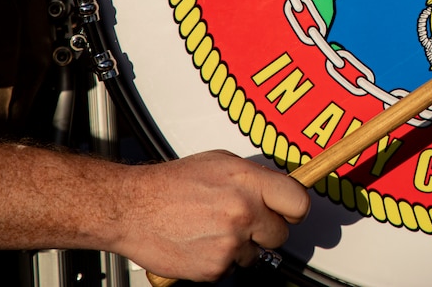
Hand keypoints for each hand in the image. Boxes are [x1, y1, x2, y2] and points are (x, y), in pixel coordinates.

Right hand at [112, 150, 309, 282]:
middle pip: (281, 234)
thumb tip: (278, 189)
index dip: (296, 209)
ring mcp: (230, 243)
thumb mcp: (220, 163)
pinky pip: (231, 268)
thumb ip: (253, 178)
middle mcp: (243, 212)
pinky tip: (201, 241)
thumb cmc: (172, 183)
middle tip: (245, 221)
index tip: (291, 211)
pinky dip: (220, 260)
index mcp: (248, 181)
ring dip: (241, 246)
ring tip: (213, 228)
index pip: (299, 202)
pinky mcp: (215, 268)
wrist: (132, 208)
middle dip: (267, 230)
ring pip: (256, 254)